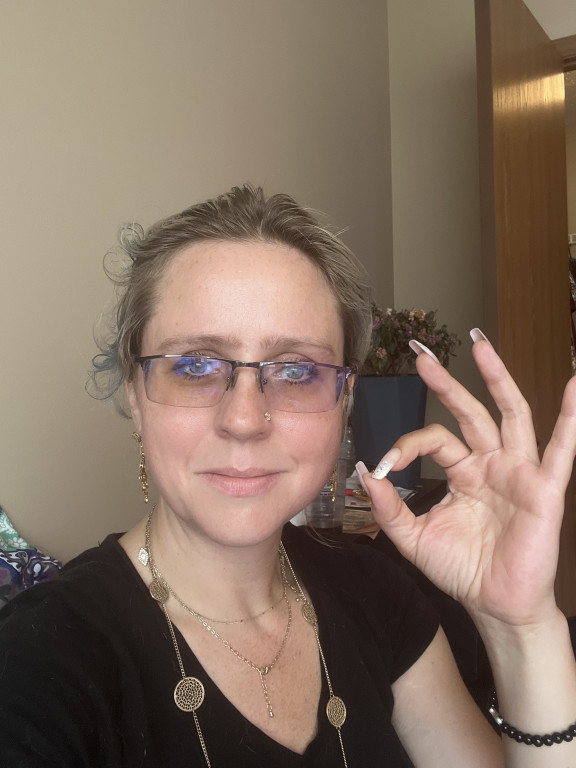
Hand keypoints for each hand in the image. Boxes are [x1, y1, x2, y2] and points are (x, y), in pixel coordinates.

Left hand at [359, 333, 575, 626]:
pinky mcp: (543, 490)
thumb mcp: (414, 538)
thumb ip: (390, 507)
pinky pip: (560, 451)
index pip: (435, 439)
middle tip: (422, 355)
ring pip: (511, 414)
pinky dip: (570, 419)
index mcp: (463, 471)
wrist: (495, 605)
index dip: (408, 445)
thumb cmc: (462, 569)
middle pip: (470, 412)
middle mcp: (491, 463)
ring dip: (497, 378)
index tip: (386, 463)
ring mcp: (518, 472)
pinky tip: (575, 386)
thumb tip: (367, 471)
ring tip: (481, 344)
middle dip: (448, 383)